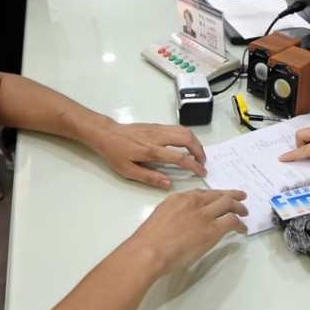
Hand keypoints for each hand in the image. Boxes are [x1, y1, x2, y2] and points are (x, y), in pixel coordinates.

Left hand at [90, 122, 207, 189]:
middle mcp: (158, 137)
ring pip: (184, 130)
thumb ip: (149, 177)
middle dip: (199, 150)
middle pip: (187, 139)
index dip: (194, 165)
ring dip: (195, 142)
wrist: (106, 134)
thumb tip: (168, 184)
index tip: (202, 171)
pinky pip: (177, 128)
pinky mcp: (156, 125)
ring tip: (198, 154)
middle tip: (203, 162)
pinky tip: (187, 144)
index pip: (179, 157)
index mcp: (152, 151)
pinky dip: (187, 136)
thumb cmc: (115, 154)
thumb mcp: (128, 171)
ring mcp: (158, 129)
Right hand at [123, 189, 247, 276]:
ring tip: (245, 212)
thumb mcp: (159, 217)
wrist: (149, 250)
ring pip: (228, 204)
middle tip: (240, 197)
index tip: (219, 196)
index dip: (214, 195)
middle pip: (218, 194)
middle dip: (232, 195)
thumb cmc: (148, 241)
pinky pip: (232, 221)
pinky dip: (239, 223)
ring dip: (239, 207)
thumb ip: (173, 215)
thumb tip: (180, 223)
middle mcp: (193, 202)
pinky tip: (242, 229)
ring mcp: (204, 214)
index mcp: (178, 198)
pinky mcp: (212, 230)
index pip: (201, 193)